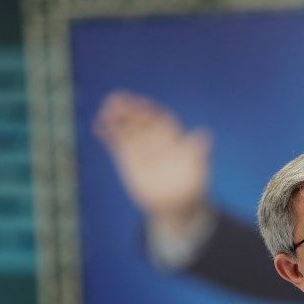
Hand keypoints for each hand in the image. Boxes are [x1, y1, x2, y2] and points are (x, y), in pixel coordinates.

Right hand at [93, 91, 211, 235]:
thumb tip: (205, 135)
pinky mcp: (128, 156)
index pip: (160, 118)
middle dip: (130, 109)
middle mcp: (156, 137)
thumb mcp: (197, 168)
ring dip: (116, 117)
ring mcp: (141, 145)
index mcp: (173, 137)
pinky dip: (108, 133)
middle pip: (141, 119)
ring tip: (105, 112)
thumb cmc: (191, 183)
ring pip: (127, 127)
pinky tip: (98, 127)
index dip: (149, 110)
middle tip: (116, 101)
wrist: (176, 202)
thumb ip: (199, 151)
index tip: (138, 104)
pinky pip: (117, 141)